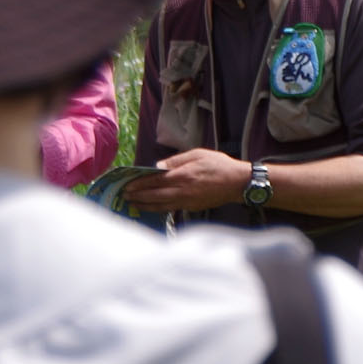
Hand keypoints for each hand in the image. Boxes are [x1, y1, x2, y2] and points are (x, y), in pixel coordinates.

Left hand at [123, 148, 250, 211]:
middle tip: (124, 196)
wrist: (238, 183)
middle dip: (138, 196)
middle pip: (154, 195)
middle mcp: (182, 190)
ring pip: (161, 205)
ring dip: (145, 205)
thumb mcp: (198, 154)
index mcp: (183, 175)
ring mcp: (187, 202)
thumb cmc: (219, 165)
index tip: (127, 186)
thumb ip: (177, 160)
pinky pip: (171, 209)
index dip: (139, 184)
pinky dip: (158, 209)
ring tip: (133, 204)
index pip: (155, 180)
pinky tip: (151, 208)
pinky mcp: (192, 208)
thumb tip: (158, 166)